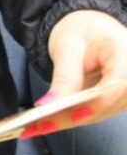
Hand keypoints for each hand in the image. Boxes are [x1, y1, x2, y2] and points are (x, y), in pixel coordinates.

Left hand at [39, 9, 126, 128]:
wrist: (89, 27)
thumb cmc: (81, 30)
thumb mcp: (67, 47)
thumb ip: (64, 77)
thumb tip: (49, 106)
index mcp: (126, 53)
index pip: (115, 85)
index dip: (92, 104)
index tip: (66, 114)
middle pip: (107, 104)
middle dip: (72, 117)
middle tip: (38, 126)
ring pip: (101, 113)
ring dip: (69, 121)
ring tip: (36, 127)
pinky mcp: (119, 99)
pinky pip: (97, 112)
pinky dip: (73, 117)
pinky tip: (49, 122)